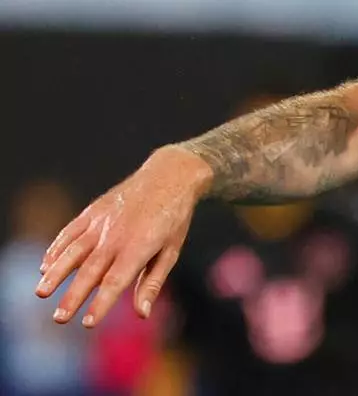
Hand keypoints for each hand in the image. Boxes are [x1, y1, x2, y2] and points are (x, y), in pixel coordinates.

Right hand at [36, 146, 211, 327]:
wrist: (170, 175)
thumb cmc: (174, 218)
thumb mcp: (172, 250)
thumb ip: (153, 281)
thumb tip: (142, 313)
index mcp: (140, 246)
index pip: (116, 281)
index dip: (102, 303)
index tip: (88, 323)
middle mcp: (117, 235)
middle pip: (91, 270)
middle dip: (73, 296)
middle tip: (59, 319)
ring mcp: (102, 221)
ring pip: (73, 250)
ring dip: (56, 273)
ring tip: (41, 293)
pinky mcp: (93, 210)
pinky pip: (70, 231)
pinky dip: (57, 248)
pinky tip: (45, 266)